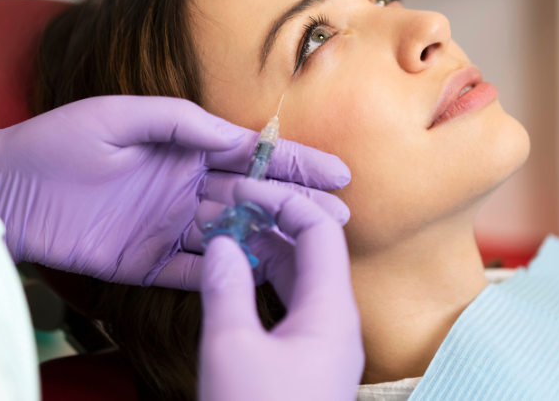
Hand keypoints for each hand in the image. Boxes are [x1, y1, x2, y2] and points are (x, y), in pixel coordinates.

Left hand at [0, 95, 349, 288]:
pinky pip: (196, 270)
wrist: (3, 188)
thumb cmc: (57, 140)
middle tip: (344, 212)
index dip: (292, 161)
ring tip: (319, 245)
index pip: (249, 154)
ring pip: (233, 233)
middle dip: (298, 202)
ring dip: (275, 237)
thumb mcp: (119, 116)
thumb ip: (180, 122)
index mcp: (181, 147)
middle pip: (252, 195)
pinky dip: (229, 272)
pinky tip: (265, 272)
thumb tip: (237, 135)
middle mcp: (183, 187)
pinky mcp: (146, 262)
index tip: (335, 169)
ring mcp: (167, 226)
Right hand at [197, 181, 363, 400]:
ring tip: (223, 241)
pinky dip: (264, 286)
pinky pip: (291, 309)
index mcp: (331, 311)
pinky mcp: (308, 367)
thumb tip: (222, 243)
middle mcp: (337, 324)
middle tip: (225, 212)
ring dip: (263, 256)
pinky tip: (235, 285)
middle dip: (268, 225)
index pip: (320, 229)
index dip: (282, 200)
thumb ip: (226, 289)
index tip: (241, 191)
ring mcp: (325, 347)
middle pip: (310, 253)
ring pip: (299, 282)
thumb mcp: (231, 350)